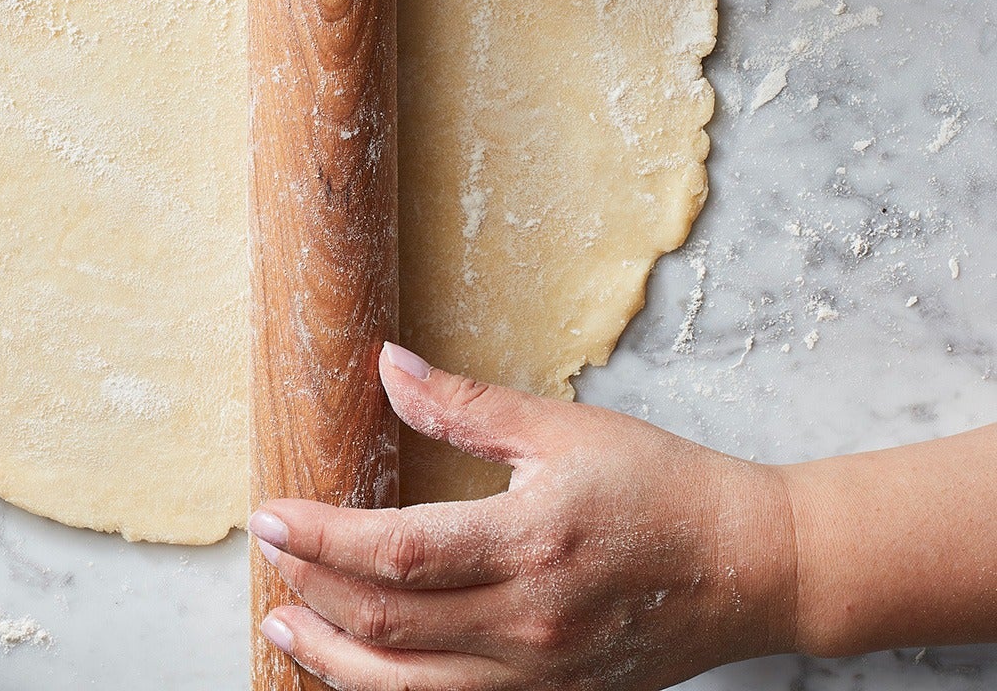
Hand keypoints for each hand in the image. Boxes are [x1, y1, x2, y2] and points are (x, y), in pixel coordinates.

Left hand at [249, 343, 798, 690]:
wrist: (755, 567)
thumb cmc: (663, 487)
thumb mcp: (562, 429)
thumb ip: (465, 404)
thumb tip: (387, 365)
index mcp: (530, 542)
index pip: (396, 553)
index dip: (319, 539)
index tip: (268, 516)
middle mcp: (530, 621)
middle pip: (388, 624)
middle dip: (311, 593)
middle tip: (268, 558)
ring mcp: (542, 674)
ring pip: (408, 687)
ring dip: (333, 659)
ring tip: (284, 625)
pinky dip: (389, 688)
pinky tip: (356, 663)